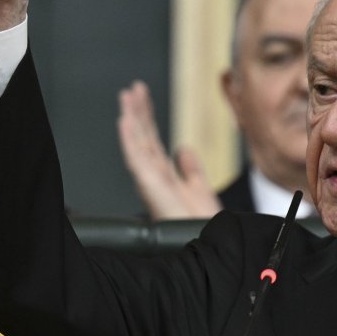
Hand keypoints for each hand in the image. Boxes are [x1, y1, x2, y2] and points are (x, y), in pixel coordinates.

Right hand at [117, 80, 222, 218]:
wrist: (211, 247)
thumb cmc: (203, 226)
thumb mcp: (198, 189)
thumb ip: (189, 168)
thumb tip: (182, 148)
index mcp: (164, 177)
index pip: (152, 141)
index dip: (147, 118)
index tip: (142, 95)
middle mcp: (154, 179)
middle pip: (143, 138)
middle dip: (137, 112)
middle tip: (133, 88)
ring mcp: (151, 183)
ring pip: (137, 144)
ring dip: (131, 119)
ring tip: (127, 96)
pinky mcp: (150, 188)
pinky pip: (136, 160)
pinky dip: (129, 140)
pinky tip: (125, 121)